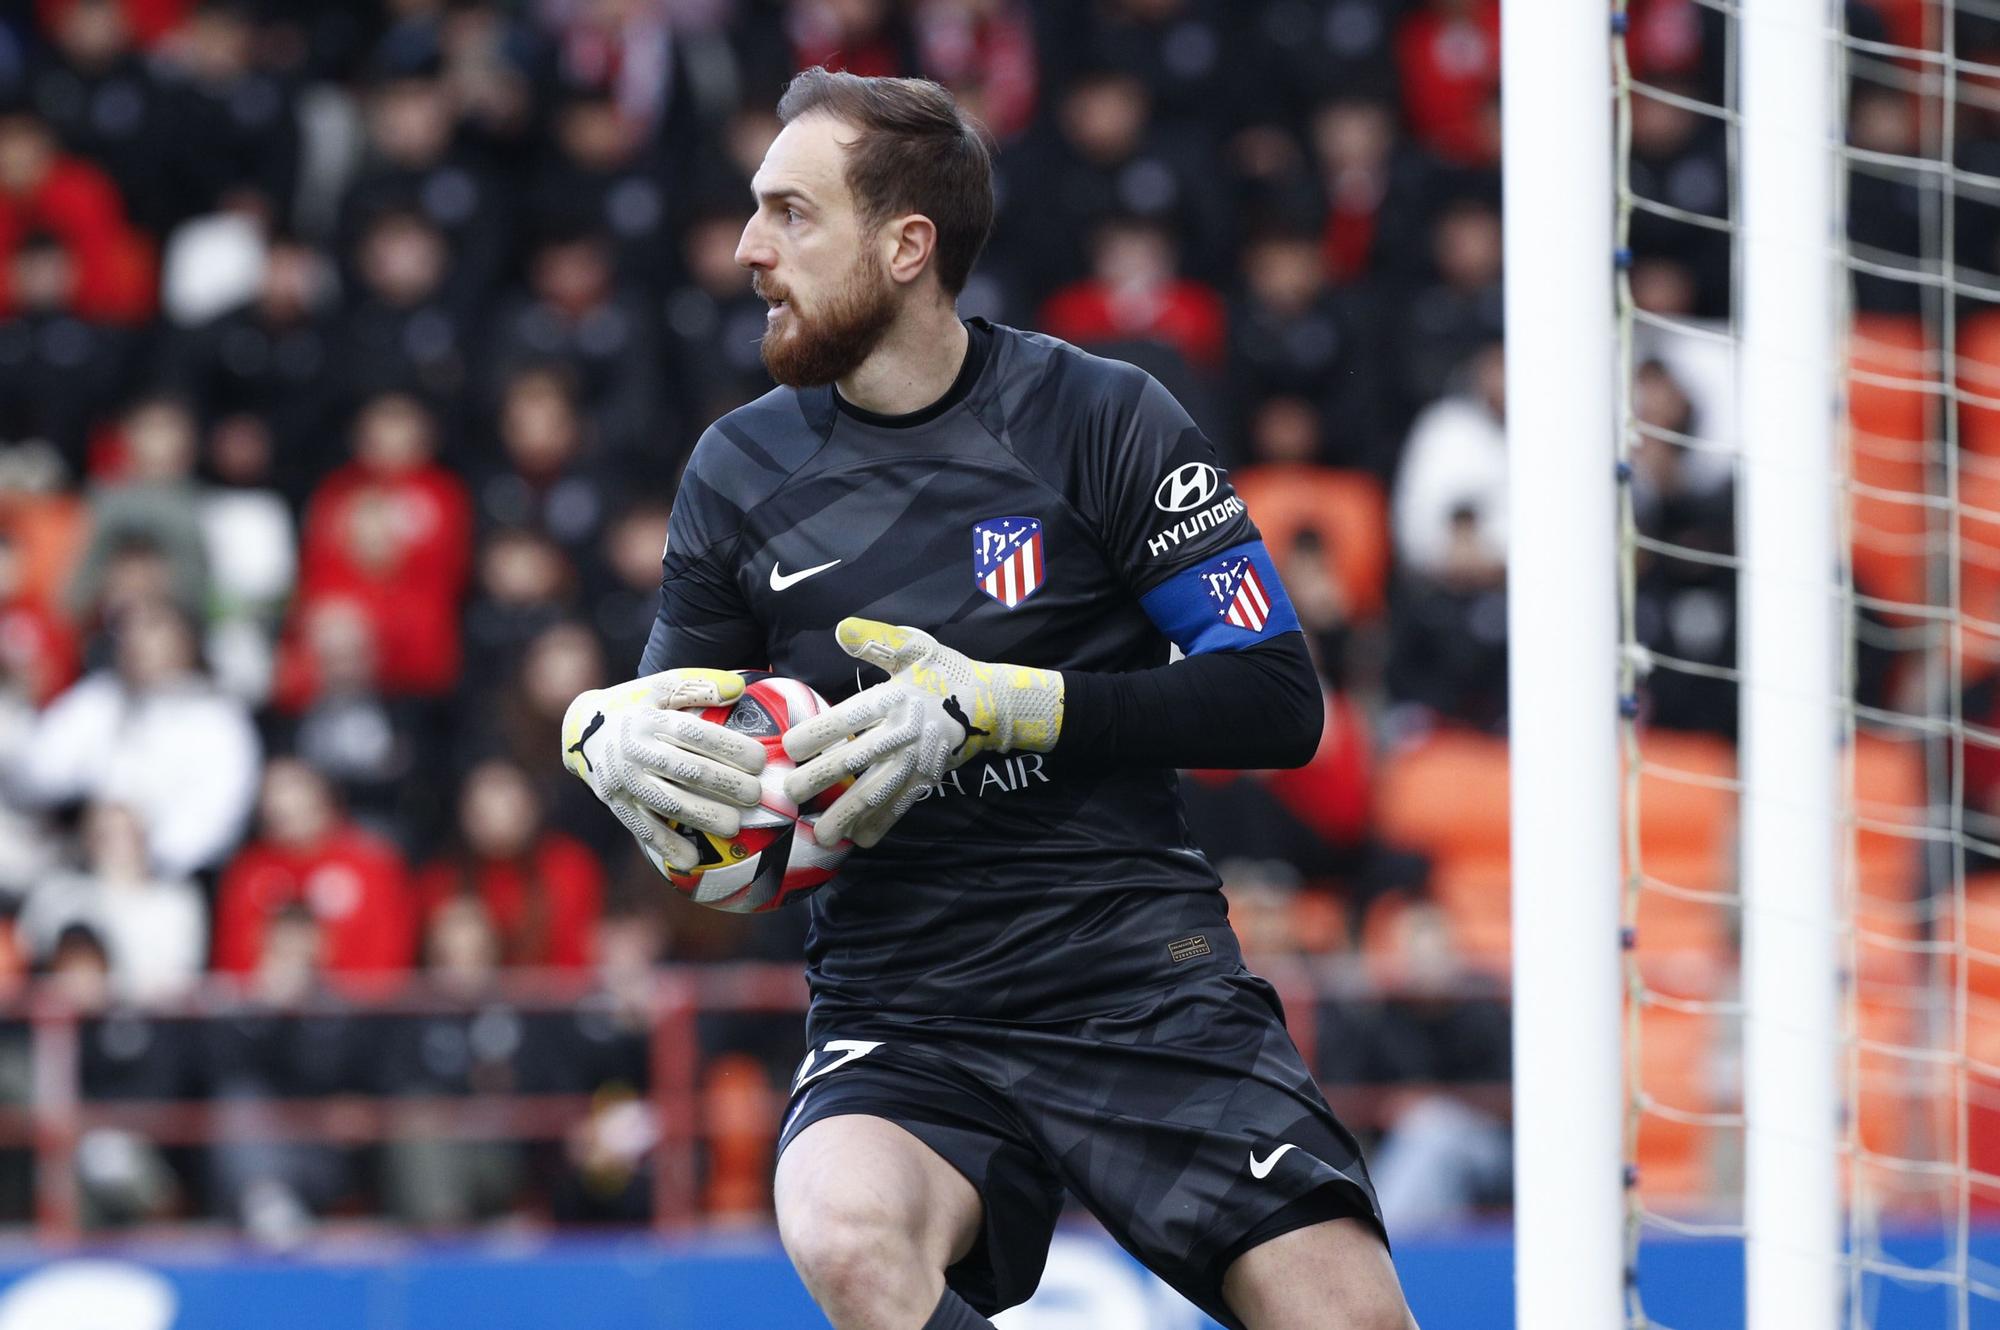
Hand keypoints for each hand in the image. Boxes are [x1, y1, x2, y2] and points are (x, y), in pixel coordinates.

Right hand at [561, 668, 766, 871]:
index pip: (695, 734)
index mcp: (649, 719)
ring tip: (734, 826)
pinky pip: (642, 828)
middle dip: (725, 785)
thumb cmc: (635, 705)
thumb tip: (739, 689)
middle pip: (686, 770)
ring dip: (703, 816)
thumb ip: (700, 685)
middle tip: (755, 795)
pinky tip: (691, 859)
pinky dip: (665, 845)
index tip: (760, 760)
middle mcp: (634, 750)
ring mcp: (623, 780)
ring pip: (668, 803)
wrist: (582, 728)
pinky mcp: (614, 803)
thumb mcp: (661, 686)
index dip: (730, 748)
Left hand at [781, 618, 1062, 847]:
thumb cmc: (943, 671)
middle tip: (789, 793)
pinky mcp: (928, 778)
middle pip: (857, 759)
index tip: (790, 747)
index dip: (819, 732)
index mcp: (896, 697)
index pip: (850, 716)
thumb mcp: (914, 645)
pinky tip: (858, 841)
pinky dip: (880, 825)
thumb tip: (842, 628)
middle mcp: (904, 732)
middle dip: (820, 779)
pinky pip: (901, 806)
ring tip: (819, 834)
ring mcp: (917, 760)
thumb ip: (877, 639)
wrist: (989, 701)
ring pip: (877, 791)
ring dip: (847, 814)